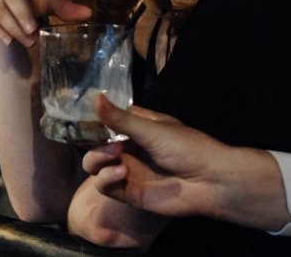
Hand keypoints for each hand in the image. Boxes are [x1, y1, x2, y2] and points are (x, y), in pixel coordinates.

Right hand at [81, 96, 215, 217]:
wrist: (209, 182)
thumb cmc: (186, 147)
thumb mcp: (152, 129)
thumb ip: (120, 119)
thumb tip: (95, 96)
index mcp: (137, 127)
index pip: (107, 119)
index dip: (94, 119)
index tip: (81, 118)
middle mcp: (129, 148)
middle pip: (95, 144)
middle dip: (95, 144)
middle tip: (111, 145)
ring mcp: (127, 170)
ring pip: (95, 165)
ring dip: (98, 160)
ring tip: (116, 157)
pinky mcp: (128, 192)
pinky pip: (105, 186)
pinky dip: (106, 179)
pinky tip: (122, 174)